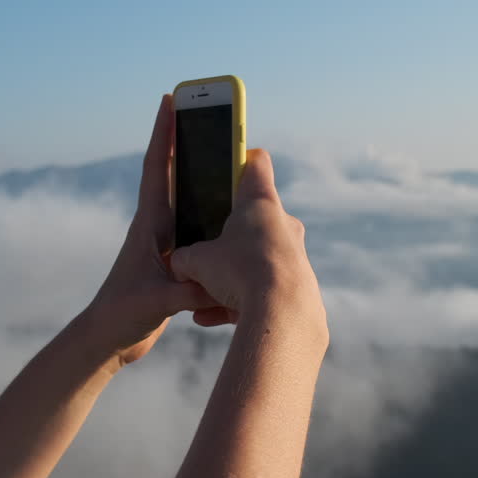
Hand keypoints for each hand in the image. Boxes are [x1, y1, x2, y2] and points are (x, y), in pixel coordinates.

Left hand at [83, 94, 220, 366]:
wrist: (107, 340)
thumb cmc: (123, 316)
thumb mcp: (159, 301)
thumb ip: (190, 289)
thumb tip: (223, 278)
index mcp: (149, 224)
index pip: (158, 167)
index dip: (164, 133)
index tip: (170, 99)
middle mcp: (156, 226)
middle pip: (175, 173)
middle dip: (187, 141)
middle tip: (205, 112)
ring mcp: (165, 242)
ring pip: (188, 198)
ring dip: (203, 175)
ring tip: (226, 151)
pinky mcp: (174, 261)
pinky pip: (198, 228)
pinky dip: (212, 214)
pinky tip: (232, 211)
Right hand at [170, 149, 325, 334]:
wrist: (283, 314)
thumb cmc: (239, 272)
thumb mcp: (196, 262)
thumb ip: (183, 258)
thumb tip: (179, 265)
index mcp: (259, 202)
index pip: (255, 164)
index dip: (238, 159)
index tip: (225, 166)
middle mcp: (282, 223)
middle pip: (253, 215)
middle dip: (226, 230)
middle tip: (203, 243)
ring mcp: (293, 254)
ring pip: (255, 258)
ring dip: (228, 275)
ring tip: (198, 297)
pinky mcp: (297, 285)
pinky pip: (262, 289)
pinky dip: (237, 301)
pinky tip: (207, 318)